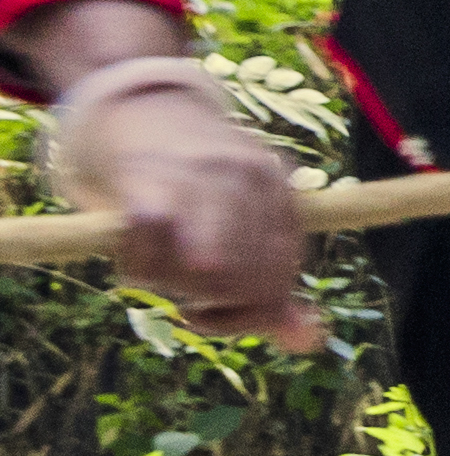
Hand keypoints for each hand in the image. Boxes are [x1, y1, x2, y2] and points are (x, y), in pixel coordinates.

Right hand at [31, 18, 314, 350]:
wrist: (146, 112)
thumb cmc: (203, 187)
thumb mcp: (249, 226)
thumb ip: (275, 289)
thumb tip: (309, 343)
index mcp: (281, 192)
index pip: (281, 275)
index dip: (253, 311)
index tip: (221, 313)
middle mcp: (249, 179)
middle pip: (247, 281)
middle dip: (215, 307)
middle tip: (189, 300)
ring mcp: (200, 176)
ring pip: (204, 272)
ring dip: (176, 289)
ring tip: (162, 276)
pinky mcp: (148, 180)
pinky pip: (150, 247)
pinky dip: (137, 270)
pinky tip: (134, 263)